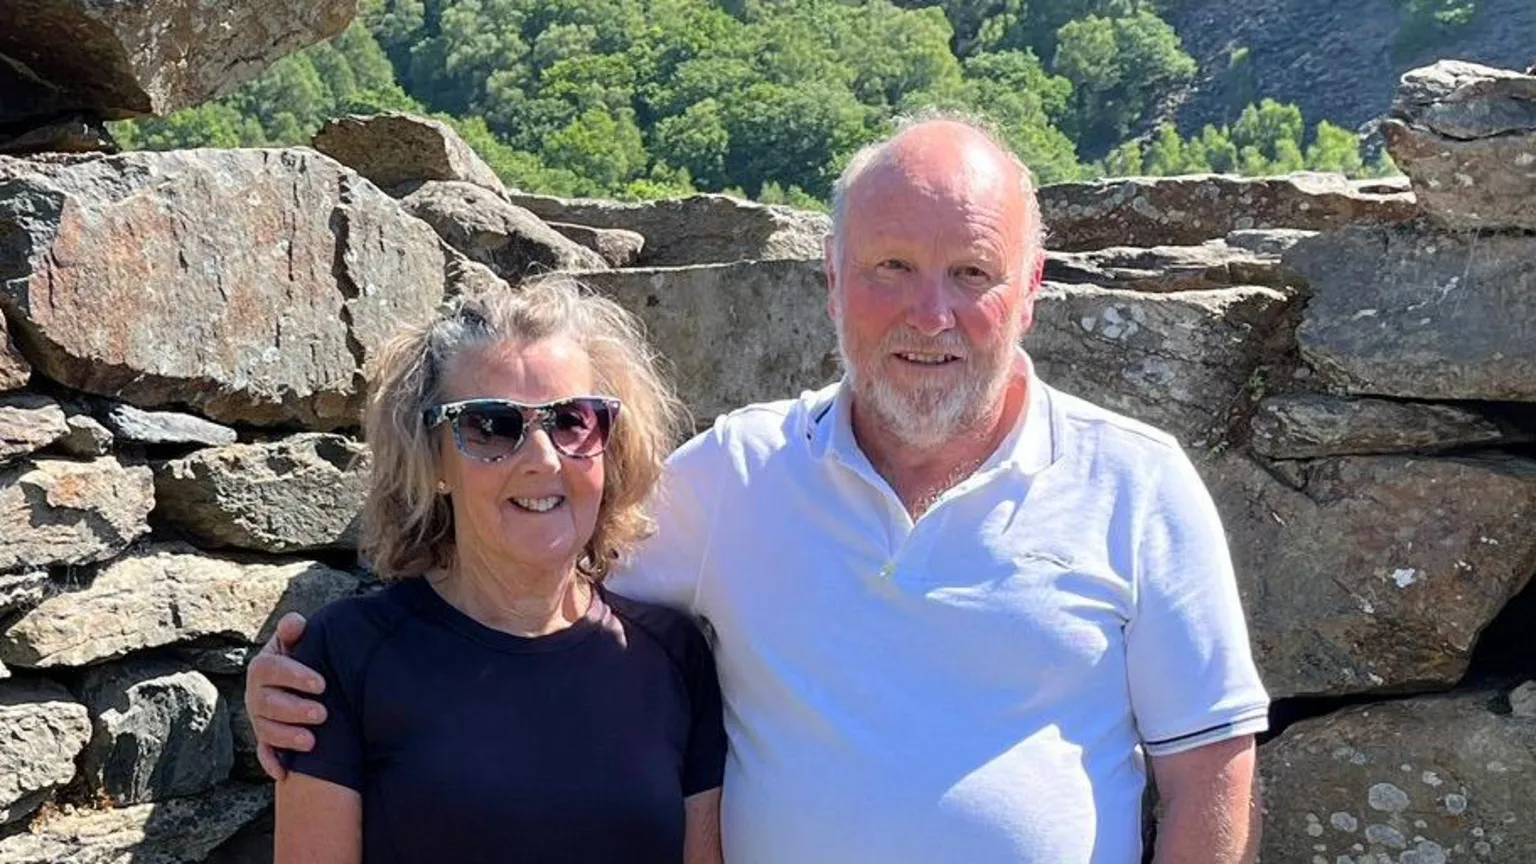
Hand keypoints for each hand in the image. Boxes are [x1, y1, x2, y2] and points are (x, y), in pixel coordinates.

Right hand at [246, 612, 326, 780]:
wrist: (304, 682)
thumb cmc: (305, 657)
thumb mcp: (298, 642)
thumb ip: (294, 631)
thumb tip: (295, 623)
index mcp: (263, 667)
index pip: (270, 669)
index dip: (294, 676)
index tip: (322, 684)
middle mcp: (256, 694)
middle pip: (267, 704)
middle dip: (294, 710)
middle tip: (322, 714)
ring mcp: (260, 718)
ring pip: (266, 730)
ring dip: (286, 737)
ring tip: (311, 741)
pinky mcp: (266, 739)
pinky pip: (264, 753)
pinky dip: (271, 763)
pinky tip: (284, 773)